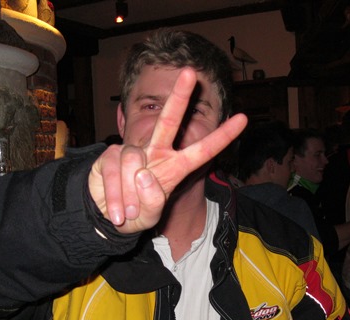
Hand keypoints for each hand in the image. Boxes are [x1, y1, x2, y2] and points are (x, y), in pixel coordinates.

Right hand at [88, 68, 247, 233]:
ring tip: (128, 213)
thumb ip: (153, 201)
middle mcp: (156, 154)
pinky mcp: (110, 156)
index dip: (222, 136)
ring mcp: (132, 153)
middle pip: (169, 121)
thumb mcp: (149, 216)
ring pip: (134, 162)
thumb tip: (143, 174)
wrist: (105, 216)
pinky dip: (116, 197)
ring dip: (130, 194)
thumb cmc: (135, 213)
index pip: (202, 151)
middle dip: (179, 96)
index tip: (244, 118)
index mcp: (174, 168)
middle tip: (190, 73)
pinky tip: (116, 212)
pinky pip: (114, 172)